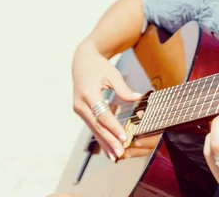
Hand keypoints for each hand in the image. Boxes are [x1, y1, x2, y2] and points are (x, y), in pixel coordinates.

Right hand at [72, 41, 141, 160]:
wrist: (82, 62)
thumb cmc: (99, 67)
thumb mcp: (112, 74)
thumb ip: (124, 88)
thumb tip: (139, 98)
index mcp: (88, 94)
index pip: (103, 115)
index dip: (114, 127)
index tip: (124, 137)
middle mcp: (80, 104)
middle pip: (97, 126)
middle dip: (109, 141)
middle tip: (120, 153)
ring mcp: (79, 109)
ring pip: (94, 129)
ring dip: (104, 143)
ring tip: (115, 157)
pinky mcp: (81, 111)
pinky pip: (93, 126)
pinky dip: (101, 137)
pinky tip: (107, 148)